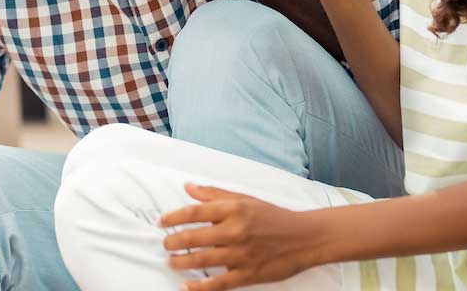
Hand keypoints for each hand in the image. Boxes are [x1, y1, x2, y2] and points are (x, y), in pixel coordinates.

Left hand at [160, 184, 329, 290]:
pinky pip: (218, 283)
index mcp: (235, 209)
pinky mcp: (247, 274)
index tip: (162, 222)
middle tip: (166, 244)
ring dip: (180, 262)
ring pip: (201, 260)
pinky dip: (199, 287)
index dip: (174, 216)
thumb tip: (189, 187)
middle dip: (173, 241)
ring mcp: (241, 254)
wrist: (304, 237)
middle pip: (194, 236)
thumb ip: (215, 194)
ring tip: (171, 262)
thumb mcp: (246, 199)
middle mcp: (236, 230)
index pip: (195, 211)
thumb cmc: (273, 216)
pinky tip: (186, 286)